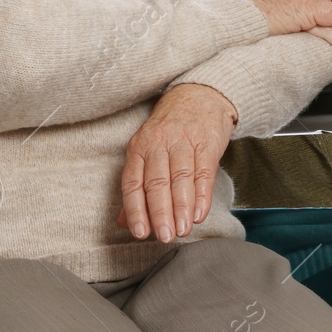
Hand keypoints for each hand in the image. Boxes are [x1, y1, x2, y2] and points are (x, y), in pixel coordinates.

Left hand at [118, 83, 237, 242]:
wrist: (199, 96)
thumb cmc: (169, 131)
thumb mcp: (147, 151)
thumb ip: (137, 187)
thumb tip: (124, 222)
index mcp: (139, 147)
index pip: (133, 182)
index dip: (135, 209)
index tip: (140, 232)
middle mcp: (159, 144)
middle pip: (157, 182)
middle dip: (160, 212)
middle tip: (164, 236)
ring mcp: (184, 142)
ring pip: (180, 178)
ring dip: (181, 208)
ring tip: (182, 230)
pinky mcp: (207, 143)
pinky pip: (204, 172)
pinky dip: (202, 195)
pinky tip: (199, 214)